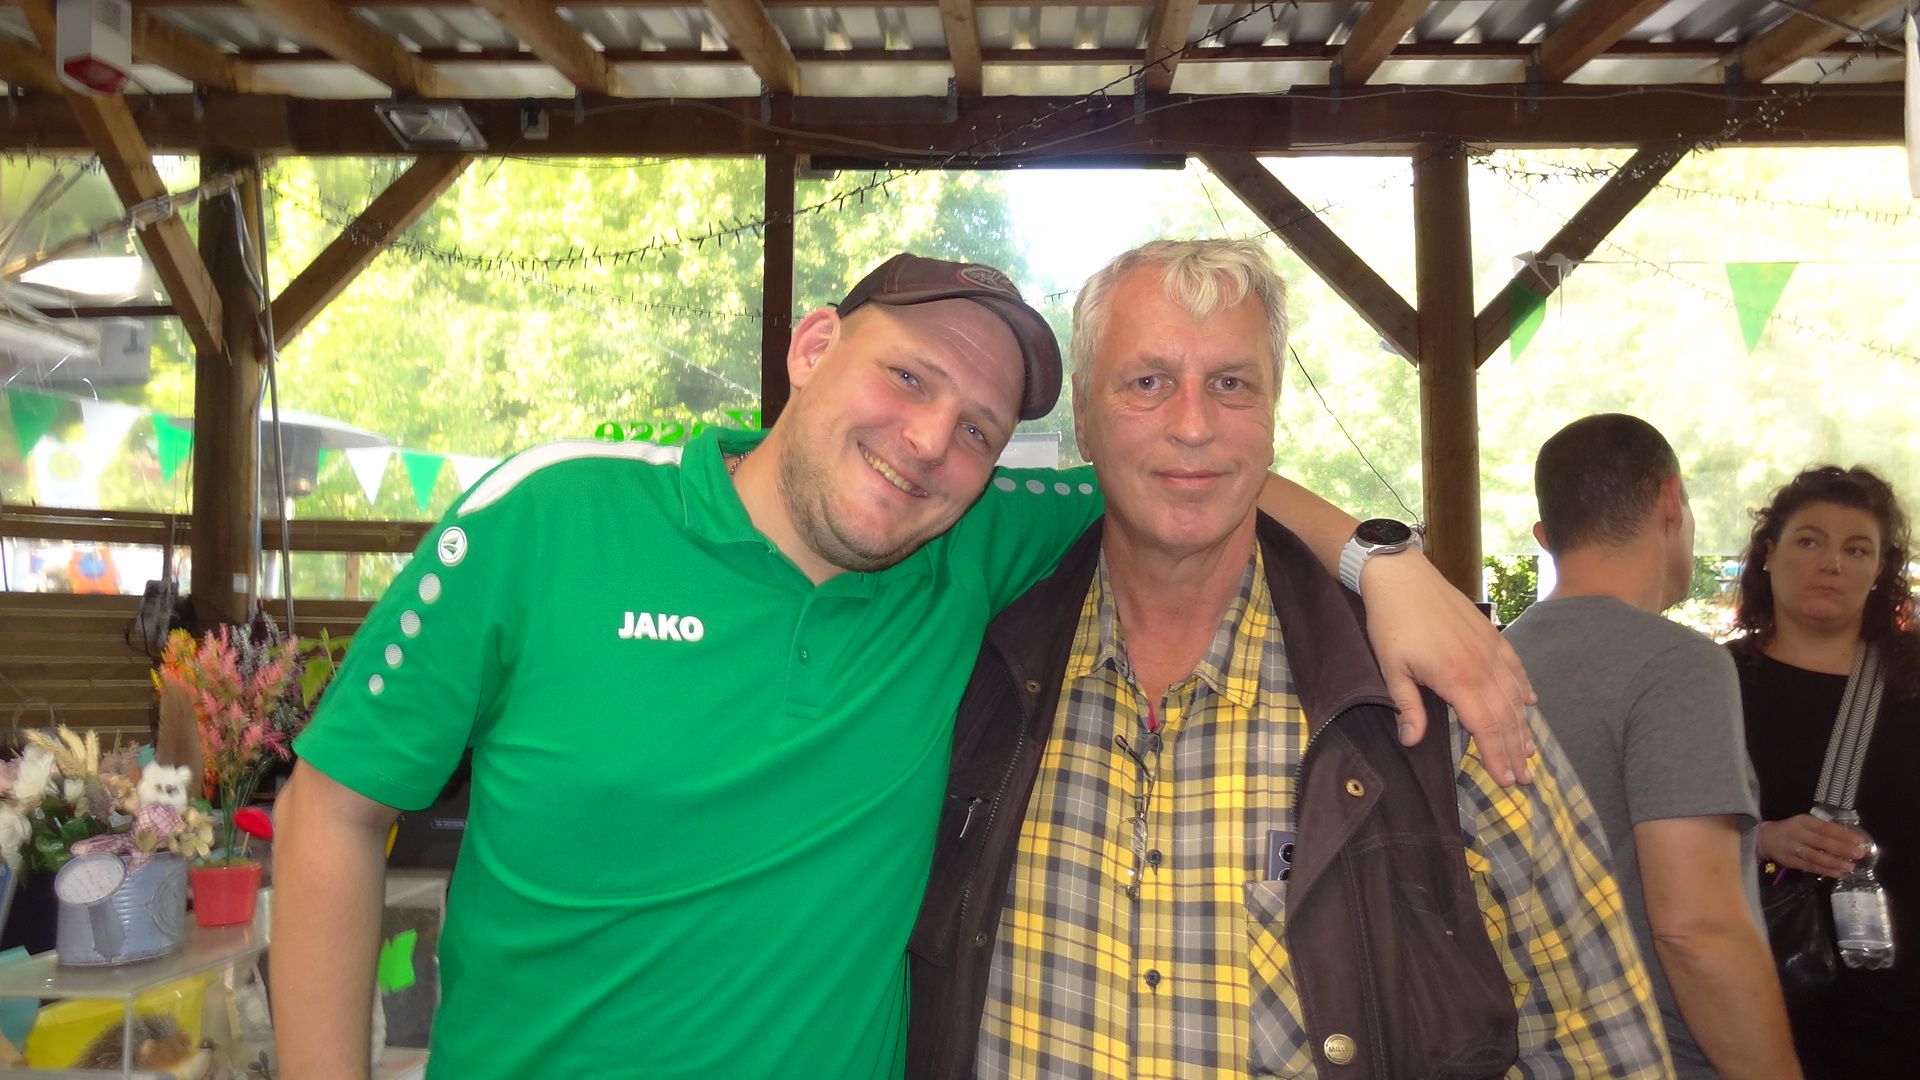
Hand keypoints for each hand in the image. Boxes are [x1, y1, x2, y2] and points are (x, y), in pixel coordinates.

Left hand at [1359, 552, 1537, 784]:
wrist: (1401, 576)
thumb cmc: (1391, 623)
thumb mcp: (1391, 668)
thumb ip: (1406, 706)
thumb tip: (1411, 741)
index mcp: (1457, 679)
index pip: (1485, 726)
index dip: (1496, 755)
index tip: (1505, 780)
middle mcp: (1481, 666)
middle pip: (1505, 716)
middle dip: (1515, 750)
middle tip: (1524, 779)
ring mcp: (1490, 648)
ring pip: (1515, 694)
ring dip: (1523, 725)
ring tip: (1529, 751)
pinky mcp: (1491, 633)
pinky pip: (1515, 666)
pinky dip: (1524, 686)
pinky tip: (1531, 703)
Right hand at [1758, 814, 1868, 877]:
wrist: (1766, 838)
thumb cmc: (1792, 829)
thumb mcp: (1806, 824)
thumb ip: (1824, 829)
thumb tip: (1850, 837)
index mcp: (1803, 821)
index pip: (1825, 828)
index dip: (1843, 834)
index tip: (1860, 840)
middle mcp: (1797, 834)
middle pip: (1821, 842)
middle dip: (1841, 848)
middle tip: (1859, 853)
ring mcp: (1792, 849)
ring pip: (1815, 856)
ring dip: (1834, 862)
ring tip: (1850, 866)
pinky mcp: (1790, 861)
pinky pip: (1810, 867)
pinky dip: (1824, 870)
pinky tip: (1837, 873)